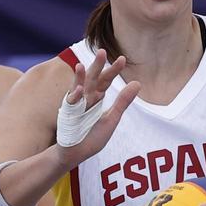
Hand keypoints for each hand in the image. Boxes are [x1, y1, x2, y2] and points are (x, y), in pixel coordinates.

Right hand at [55, 48, 138, 166]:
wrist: (75, 154)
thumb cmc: (92, 138)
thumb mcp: (111, 119)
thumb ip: (122, 102)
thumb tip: (138, 83)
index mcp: (96, 97)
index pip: (106, 80)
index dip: (113, 70)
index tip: (123, 59)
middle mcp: (86, 98)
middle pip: (92, 79)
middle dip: (96, 66)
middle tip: (102, 51)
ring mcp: (75, 105)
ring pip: (78, 87)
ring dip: (79, 77)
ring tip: (80, 65)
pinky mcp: (67, 115)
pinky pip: (70, 104)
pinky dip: (75, 97)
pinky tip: (80, 89)